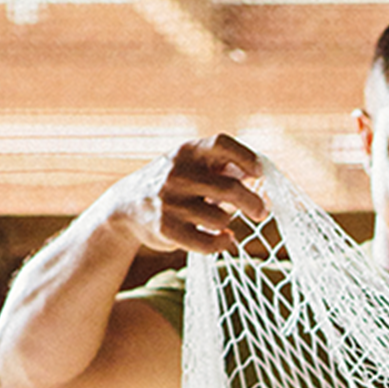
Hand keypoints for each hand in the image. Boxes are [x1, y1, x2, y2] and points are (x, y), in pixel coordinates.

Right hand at [115, 134, 267, 254]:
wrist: (126, 205)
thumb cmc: (174, 184)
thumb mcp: (192, 165)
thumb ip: (224, 166)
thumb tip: (262, 170)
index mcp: (187, 152)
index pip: (222, 144)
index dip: (247, 157)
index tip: (260, 173)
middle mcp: (177, 173)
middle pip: (231, 189)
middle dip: (254, 204)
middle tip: (261, 212)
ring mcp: (169, 201)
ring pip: (221, 219)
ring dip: (226, 223)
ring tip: (217, 220)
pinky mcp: (166, 228)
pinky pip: (209, 243)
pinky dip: (222, 243)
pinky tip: (223, 239)